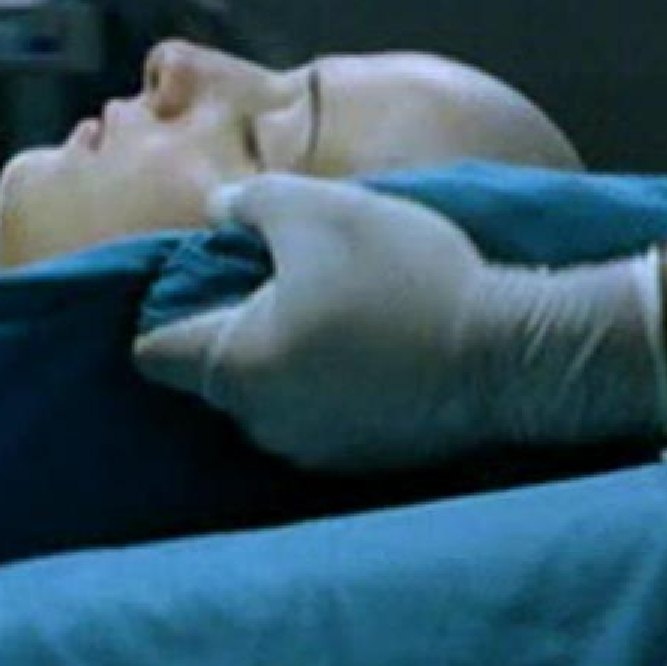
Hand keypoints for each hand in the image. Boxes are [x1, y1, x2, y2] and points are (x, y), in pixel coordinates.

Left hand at [131, 176, 666, 471]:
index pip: (154, 352)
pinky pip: (324, 417)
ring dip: (287, 360)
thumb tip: (214, 208)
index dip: (162, 312)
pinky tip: (373, 348)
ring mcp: (314, 451)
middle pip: (215, 373)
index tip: (192, 281)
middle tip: (276, 283)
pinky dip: (333, 387)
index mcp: (233, 367)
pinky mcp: (365, 462)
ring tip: (332, 312)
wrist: (512, 351)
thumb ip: (250, 204)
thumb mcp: (318, 210)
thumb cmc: (402, 274)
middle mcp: (260, 423)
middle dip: (233, 331)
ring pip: (271, 398)